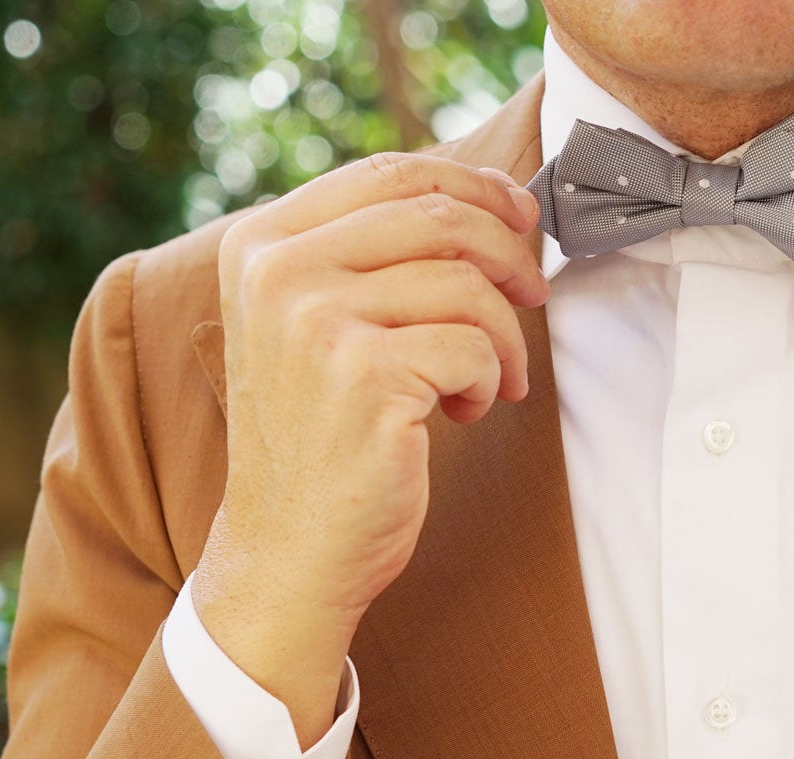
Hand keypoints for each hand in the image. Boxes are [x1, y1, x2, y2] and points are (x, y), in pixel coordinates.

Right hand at [193, 151, 549, 743]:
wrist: (289, 550)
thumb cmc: (323, 440)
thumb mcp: (320, 326)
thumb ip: (373, 258)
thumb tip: (497, 202)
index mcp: (260, 243)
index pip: (389, 173)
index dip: (474, 185)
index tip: (521, 218)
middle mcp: (277, 270)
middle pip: (438, 216)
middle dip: (509, 256)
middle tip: (534, 297)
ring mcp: (314, 320)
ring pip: (467, 284)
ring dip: (502, 336)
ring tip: (485, 381)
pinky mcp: (363, 374)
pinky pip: (474, 345)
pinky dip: (490, 379)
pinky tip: (463, 413)